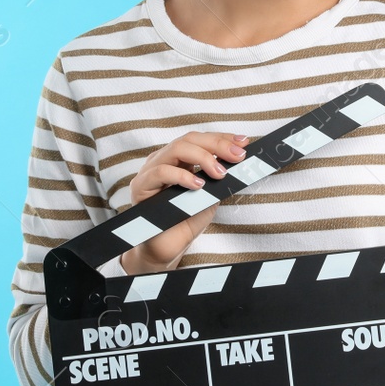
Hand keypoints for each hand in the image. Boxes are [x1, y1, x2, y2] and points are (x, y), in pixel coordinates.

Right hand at [119, 131, 250, 273]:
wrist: (170, 247)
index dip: (222, 138)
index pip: (200, 139)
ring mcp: (150, 171)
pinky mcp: (141, 186)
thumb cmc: (187, 220)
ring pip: (176, 149)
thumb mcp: (211, 194)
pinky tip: (198, 185)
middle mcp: (163, 160)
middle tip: (238, 156)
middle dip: (217, 144)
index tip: (243, 142)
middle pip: (189, 139)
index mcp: (178, 159)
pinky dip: (182, 176)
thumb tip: (238, 158)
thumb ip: (219, 176)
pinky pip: (161, 172)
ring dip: (203, 158)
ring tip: (220, 173)